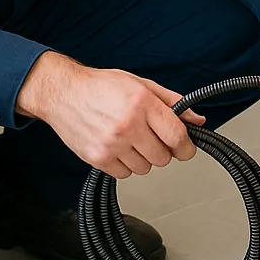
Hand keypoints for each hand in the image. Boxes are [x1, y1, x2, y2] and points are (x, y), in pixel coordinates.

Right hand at [16, 52, 205, 178]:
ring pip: (145, 168)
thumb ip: (172, 102)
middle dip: (162, 150)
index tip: (185, 148)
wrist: (62, 93)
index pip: (177, 137)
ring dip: (143, 158)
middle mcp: (128, 125)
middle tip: (151, 137)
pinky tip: (117, 147)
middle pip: (163, 157)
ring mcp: (111, 144)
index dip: (186, 147)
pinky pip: (125, 174)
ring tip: (130, 139)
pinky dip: (125, 165)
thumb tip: (197, 120)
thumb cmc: (101, 86)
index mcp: (142, 103)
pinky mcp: (97, 158)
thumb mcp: (141, 84)